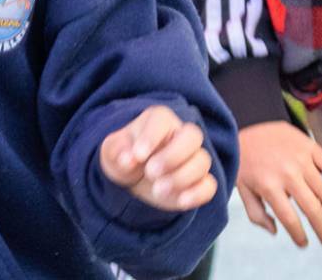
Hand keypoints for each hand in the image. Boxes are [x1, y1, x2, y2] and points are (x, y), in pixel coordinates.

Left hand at [98, 105, 218, 210]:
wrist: (131, 181)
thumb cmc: (124, 158)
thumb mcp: (112, 151)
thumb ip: (116, 150)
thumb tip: (126, 158)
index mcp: (158, 121)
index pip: (162, 119)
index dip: (152, 136)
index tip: (138, 155)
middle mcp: (179, 136)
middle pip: (192, 136)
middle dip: (173, 155)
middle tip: (150, 172)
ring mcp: (192, 159)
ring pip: (202, 161)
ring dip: (181, 177)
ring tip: (157, 189)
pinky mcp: (198, 183)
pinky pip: (209, 185)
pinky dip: (197, 193)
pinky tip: (180, 201)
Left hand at [235, 121, 321, 246]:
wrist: (247, 123)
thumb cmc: (245, 160)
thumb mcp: (242, 188)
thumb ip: (256, 214)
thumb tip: (276, 231)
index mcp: (269, 186)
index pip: (290, 219)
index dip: (299, 236)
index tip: (304, 244)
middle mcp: (287, 173)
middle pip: (312, 209)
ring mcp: (300, 158)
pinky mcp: (310, 145)